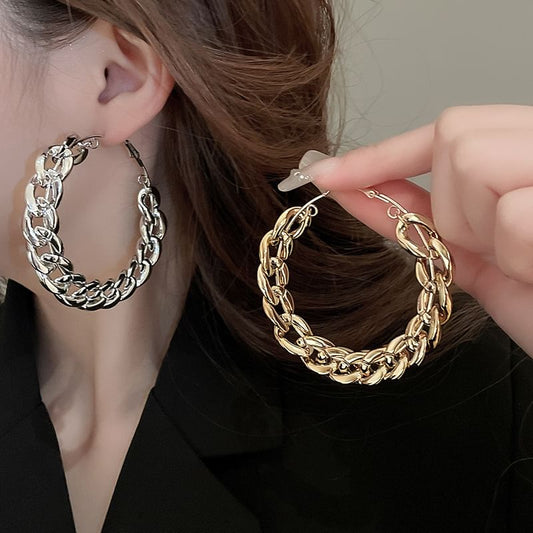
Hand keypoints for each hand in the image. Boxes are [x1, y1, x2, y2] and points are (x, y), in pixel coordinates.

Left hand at [278, 105, 532, 356]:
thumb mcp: (481, 258)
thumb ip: (426, 217)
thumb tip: (357, 189)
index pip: (449, 131)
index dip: (382, 155)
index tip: (330, 174)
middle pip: (454, 136)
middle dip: (451, 203)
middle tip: (491, 246)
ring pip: (471, 162)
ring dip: (479, 226)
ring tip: (528, 259)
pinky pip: (511, 211)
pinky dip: (514, 251)